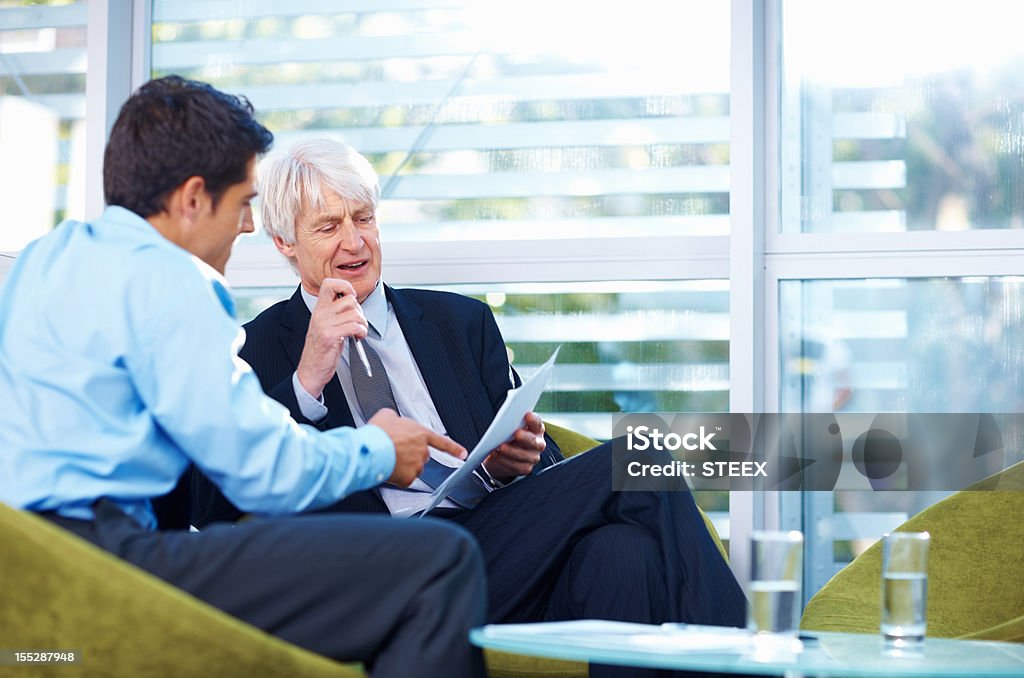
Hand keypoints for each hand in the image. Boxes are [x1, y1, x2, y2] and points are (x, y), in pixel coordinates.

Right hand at [296, 278, 367, 397]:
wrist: (311, 370)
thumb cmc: (322, 349)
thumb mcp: (327, 325)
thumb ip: (336, 312)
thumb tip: (354, 302)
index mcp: (319, 308)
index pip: (329, 283)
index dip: (344, 285)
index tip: (350, 297)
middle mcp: (320, 313)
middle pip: (350, 299)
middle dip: (360, 311)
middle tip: (357, 322)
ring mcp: (324, 324)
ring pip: (355, 313)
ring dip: (363, 323)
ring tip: (359, 331)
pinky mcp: (330, 336)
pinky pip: (354, 326)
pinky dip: (362, 331)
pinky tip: (358, 337)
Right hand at [369, 408, 466, 486]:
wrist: (370, 449)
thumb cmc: (378, 433)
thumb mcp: (388, 415)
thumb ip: (398, 419)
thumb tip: (395, 421)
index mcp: (421, 434)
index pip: (443, 442)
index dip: (454, 448)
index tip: (463, 454)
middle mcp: (422, 451)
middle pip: (422, 456)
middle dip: (412, 455)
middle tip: (396, 451)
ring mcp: (417, 465)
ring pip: (414, 468)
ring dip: (405, 466)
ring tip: (390, 459)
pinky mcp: (408, 478)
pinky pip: (405, 479)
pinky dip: (398, 476)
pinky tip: (389, 469)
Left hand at [482, 411, 545, 483]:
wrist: (502, 455)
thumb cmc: (507, 436)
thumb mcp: (510, 427)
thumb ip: (511, 422)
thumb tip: (505, 420)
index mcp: (536, 429)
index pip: (537, 423)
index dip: (534, 420)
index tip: (527, 415)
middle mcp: (538, 443)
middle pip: (535, 441)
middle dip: (526, 437)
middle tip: (516, 433)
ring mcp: (533, 457)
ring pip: (525, 456)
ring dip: (512, 451)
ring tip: (501, 446)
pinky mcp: (525, 468)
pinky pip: (516, 466)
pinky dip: (505, 460)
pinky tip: (496, 454)